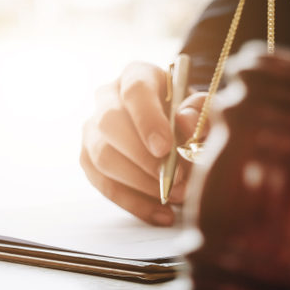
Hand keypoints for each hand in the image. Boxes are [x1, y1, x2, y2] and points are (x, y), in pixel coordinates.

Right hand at [80, 61, 205, 224]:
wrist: (172, 128)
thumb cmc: (186, 115)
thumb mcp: (201, 109)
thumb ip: (199, 112)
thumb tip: (184, 122)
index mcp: (136, 75)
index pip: (135, 90)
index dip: (148, 119)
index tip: (166, 148)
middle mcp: (107, 98)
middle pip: (109, 123)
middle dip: (142, 157)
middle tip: (175, 179)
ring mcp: (92, 128)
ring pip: (102, 156)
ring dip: (140, 183)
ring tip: (175, 197)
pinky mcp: (88, 158)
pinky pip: (103, 184)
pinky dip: (133, 203)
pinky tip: (160, 213)